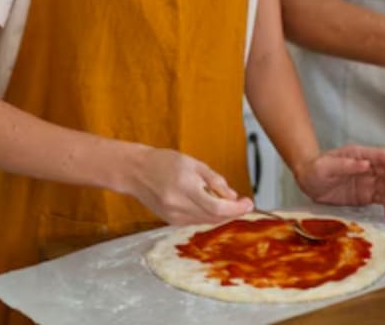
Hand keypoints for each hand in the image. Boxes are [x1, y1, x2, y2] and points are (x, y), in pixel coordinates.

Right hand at [119, 146, 253, 224]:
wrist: (136, 172)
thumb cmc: (164, 162)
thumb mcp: (194, 164)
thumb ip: (214, 180)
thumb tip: (232, 196)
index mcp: (185, 188)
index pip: (217, 207)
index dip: (236, 208)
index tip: (248, 203)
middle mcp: (179, 206)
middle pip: (214, 218)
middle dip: (232, 212)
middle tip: (243, 203)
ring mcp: (173, 216)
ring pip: (206, 221)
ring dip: (221, 215)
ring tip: (227, 201)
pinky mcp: (171, 220)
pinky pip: (196, 221)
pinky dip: (207, 215)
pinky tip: (210, 204)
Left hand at [294, 145, 384, 218]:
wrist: (308, 182)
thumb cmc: (315, 169)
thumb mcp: (325, 166)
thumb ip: (344, 165)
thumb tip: (366, 165)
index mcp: (359, 155)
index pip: (381, 156)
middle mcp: (368, 167)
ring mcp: (368, 182)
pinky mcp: (366, 196)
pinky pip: (381, 200)